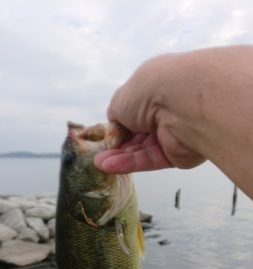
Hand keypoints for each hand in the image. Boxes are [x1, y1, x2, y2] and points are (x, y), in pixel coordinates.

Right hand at [94, 54, 205, 173]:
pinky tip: (110, 166)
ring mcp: (172, 133)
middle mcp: (166, 110)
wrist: (183, 103)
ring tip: (99, 163)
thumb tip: (114, 125)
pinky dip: (129, 163)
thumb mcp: (121, 98)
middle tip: (99, 155)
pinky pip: (149, 159)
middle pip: (137, 133)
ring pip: (141, 148)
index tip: (104, 136)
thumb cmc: (151, 90)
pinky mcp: (176, 154)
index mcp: (156, 88)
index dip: (118, 125)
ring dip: (119, 156)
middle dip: (117, 145)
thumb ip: (116, 113)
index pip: (134, 111)